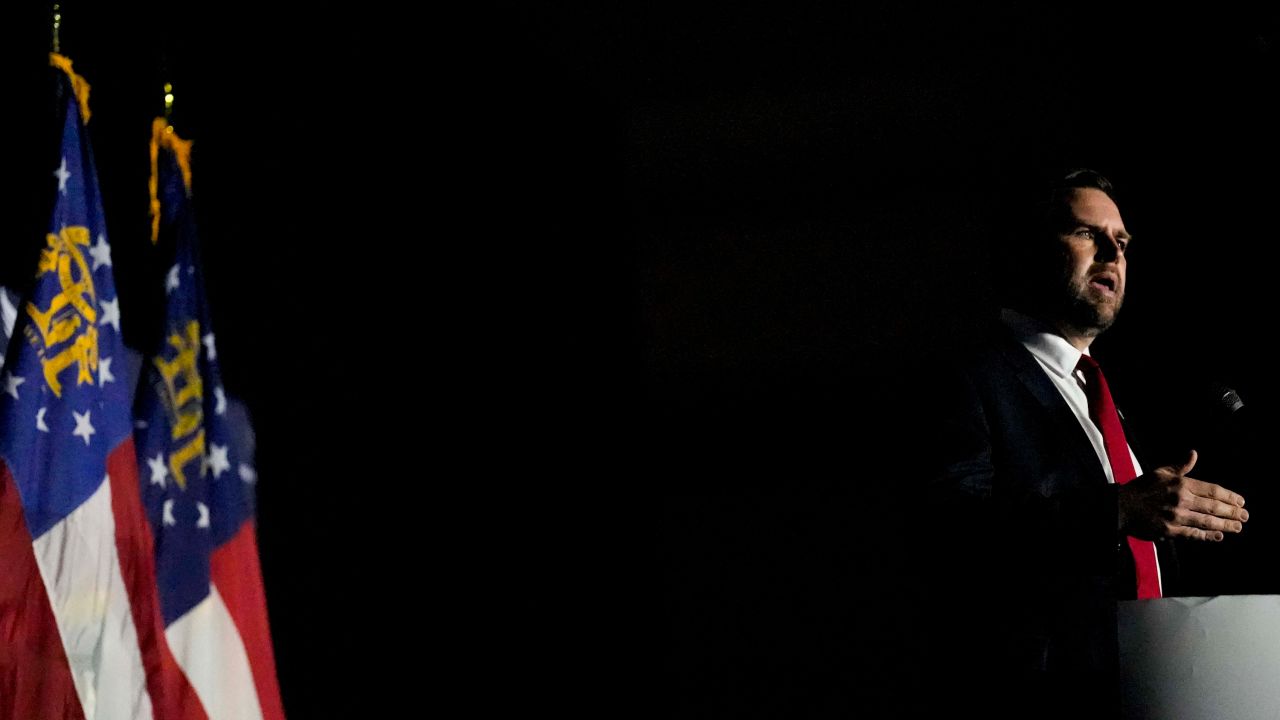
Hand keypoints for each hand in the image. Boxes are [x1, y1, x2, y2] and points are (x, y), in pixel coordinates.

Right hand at [1118, 449, 1247, 541]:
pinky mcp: (1170, 531)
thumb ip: (1180, 466)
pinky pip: (1194, 534)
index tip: (1240, 501)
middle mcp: (1181, 500)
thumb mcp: (1160, 472)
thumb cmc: (1141, 488)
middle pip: (1214, 506)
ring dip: (1225, 525)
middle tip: (1245, 515)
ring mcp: (1176, 517)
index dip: (1229, 496)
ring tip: (1238, 527)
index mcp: (1180, 483)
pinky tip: (1219, 536)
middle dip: (1232, 512)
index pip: (1212, 490)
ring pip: (1207, 521)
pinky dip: (1208, 536)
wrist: (1121, 507)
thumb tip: (1194, 454)